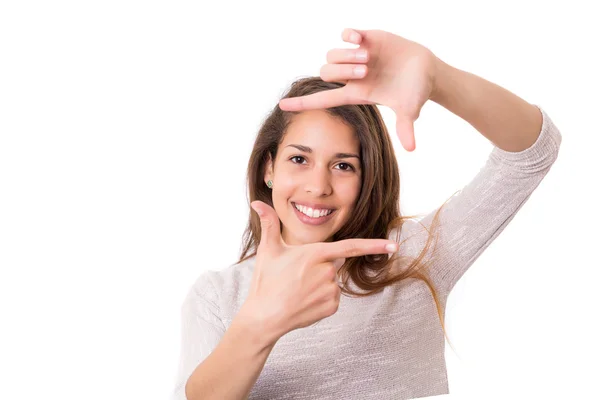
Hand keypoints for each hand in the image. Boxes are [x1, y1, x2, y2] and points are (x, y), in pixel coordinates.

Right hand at [239, 200, 397, 343]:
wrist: (265, 317)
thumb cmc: (266, 281)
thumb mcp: (268, 250)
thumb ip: (268, 223)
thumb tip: (257, 202)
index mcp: (315, 254)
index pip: (351, 247)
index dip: (374, 245)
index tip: (393, 245)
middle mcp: (327, 271)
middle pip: (335, 262)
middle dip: (321, 264)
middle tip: (298, 274)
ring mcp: (330, 291)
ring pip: (333, 280)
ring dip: (320, 282)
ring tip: (298, 289)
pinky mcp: (331, 307)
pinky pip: (332, 297)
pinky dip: (321, 298)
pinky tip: (304, 301)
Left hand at [278, 28, 439, 151]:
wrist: (426, 70)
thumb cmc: (415, 92)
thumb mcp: (409, 109)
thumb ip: (406, 127)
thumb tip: (412, 149)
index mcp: (357, 93)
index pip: (323, 100)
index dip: (302, 103)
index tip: (281, 106)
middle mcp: (352, 76)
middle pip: (326, 73)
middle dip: (343, 71)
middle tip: (366, 70)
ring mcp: (357, 56)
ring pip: (332, 55)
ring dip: (347, 55)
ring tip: (369, 58)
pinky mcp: (366, 39)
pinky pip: (345, 34)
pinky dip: (348, 35)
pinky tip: (359, 38)